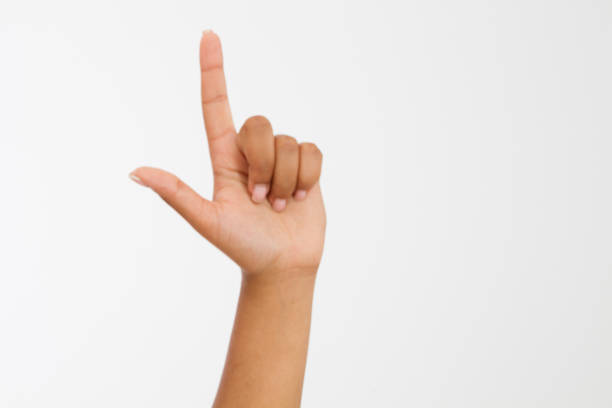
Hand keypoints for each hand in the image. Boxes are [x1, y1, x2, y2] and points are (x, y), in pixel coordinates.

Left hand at [130, 30, 324, 278]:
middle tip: (260, 199)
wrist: (283, 266)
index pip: (215, 107)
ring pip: (288, 142)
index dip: (212, 71)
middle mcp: (252, 153)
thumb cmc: (243, 246)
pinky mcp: (307, 166)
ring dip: (286, 180)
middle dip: (263, 165)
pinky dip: (308, 177)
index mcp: (224, 160)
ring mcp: (280, 159)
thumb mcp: (208, 221)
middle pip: (259, 125)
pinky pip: (312, 150)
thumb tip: (135, 171)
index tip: (208, 36)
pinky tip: (299, 198)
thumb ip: (176, 194)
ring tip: (278, 206)